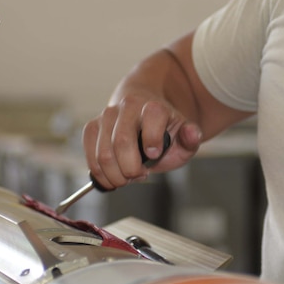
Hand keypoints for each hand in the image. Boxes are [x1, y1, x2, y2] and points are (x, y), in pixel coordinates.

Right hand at [82, 95, 202, 189]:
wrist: (141, 111)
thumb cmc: (163, 129)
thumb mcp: (183, 136)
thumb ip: (191, 138)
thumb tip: (193, 133)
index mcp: (154, 106)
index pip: (153, 117)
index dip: (153, 140)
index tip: (155, 155)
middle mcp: (127, 106)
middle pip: (122, 141)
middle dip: (131, 169)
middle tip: (139, 175)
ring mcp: (106, 115)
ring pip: (104, 153)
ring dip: (115, 175)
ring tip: (126, 177)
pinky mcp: (92, 126)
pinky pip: (90, 155)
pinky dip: (100, 173)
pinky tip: (112, 177)